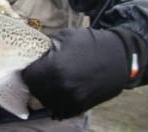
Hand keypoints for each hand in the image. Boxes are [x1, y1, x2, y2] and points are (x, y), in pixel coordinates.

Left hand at [22, 27, 145, 118]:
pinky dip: (57, 101)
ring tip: (52, 81)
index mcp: (55, 68)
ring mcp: (73, 99)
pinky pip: (60, 109)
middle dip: (36, 81)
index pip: (28, 76)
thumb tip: (29, 54)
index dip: (29, 70)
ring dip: (45, 93)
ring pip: (46, 102)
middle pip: (35, 90)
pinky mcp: (81, 107)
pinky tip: (62, 89)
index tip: (33, 66)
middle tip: (41, 73)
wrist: (120, 57)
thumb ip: (44, 48)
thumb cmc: (90, 43)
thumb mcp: (63, 37)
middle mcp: (62, 87)